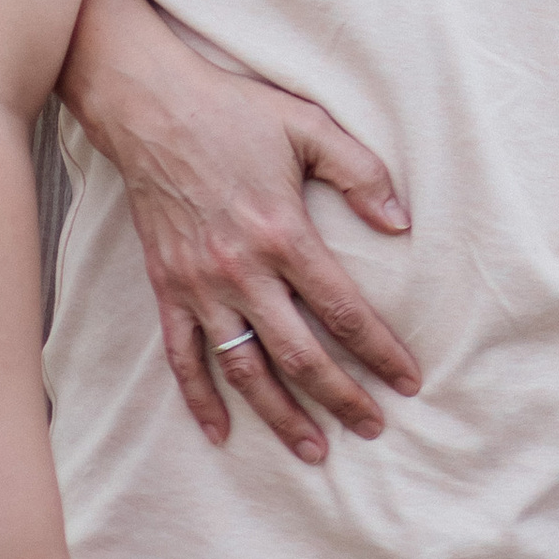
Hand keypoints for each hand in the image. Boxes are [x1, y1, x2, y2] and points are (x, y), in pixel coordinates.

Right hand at [60, 0, 417, 462]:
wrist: (151, 109)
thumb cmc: (235, 112)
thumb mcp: (310, 126)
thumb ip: (361, 174)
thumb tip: (401, 225)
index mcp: (284, 233)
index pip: (343, 310)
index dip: (379, 350)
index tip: (407, 380)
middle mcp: (241, 272)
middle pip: (300, 355)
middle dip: (341, 397)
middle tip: (374, 428)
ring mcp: (200, 287)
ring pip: (245, 371)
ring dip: (281, 416)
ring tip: (314, 450)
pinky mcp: (168, 290)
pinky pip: (183, 359)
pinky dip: (201, 401)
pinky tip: (222, 433)